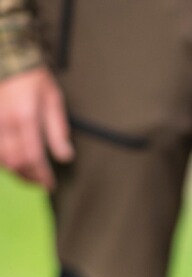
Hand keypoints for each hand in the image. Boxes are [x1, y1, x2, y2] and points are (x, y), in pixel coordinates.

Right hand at [0, 66, 72, 190]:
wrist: (10, 56)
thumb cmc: (33, 78)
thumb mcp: (53, 101)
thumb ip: (58, 131)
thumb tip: (65, 156)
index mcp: (26, 117)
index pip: (34, 156)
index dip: (42, 175)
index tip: (50, 185)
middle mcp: (6, 121)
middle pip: (15, 162)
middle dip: (29, 177)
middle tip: (40, 182)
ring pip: (1, 158)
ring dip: (15, 171)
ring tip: (28, 175)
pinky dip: (3, 159)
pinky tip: (13, 161)